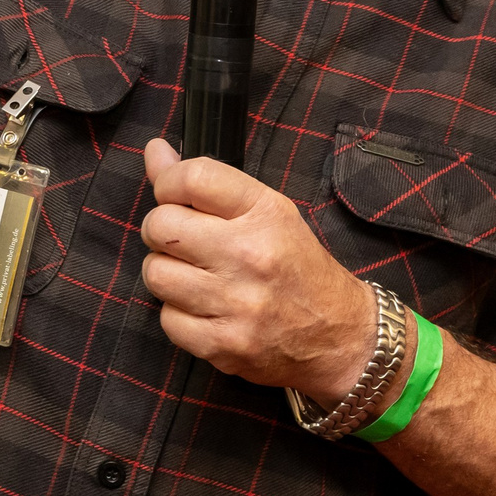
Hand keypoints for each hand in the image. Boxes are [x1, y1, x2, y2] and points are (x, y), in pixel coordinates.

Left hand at [138, 137, 376, 402]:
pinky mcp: (224, 344)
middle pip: (162, 225)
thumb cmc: (298, 268)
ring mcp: (236, 303)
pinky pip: (167, 318)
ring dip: (166, 272)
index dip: (167, 182)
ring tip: (192, 275)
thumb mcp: (268, 213)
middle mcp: (250, 255)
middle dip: (161, 230)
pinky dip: (177, 313)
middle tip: (182, 241)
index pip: (192, 178)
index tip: (171, 195)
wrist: (341, 336)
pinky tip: (203, 309)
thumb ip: (208, 183)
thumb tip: (154, 150)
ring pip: (156, 273)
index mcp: (266, 214)